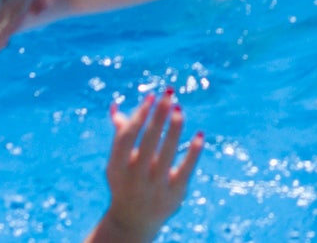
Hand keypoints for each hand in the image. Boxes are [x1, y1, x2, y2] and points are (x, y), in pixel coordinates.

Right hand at [98, 92, 201, 242]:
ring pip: (167, 153)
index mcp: (116, 167)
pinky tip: (199, 134)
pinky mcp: (175, 194)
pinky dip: (194, 151)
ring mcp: (155, 187)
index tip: (151, 96)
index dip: (139, 116)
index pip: (127, 137)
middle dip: (159, 115)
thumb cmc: (126, 182)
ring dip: (174, 129)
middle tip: (169, 94)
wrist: (133, 222)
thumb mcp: (118, 162)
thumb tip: (116, 106)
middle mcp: (134, 178)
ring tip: (179, 109)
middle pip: (148, 141)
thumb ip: (120, 135)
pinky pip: (186, 169)